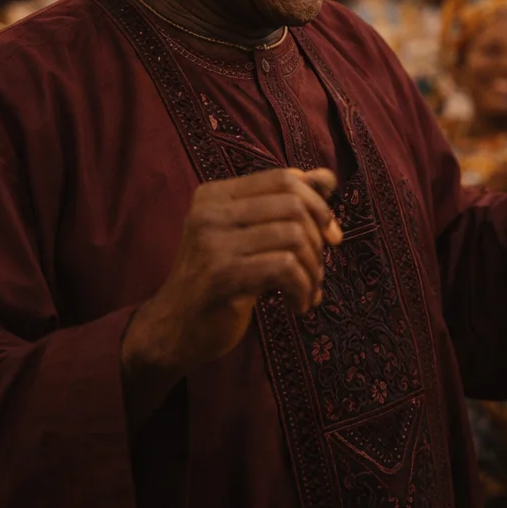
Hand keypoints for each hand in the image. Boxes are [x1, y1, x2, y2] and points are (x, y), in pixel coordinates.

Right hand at [123, 169, 342, 386]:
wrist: (175, 330)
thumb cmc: (220, 280)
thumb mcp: (251, 237)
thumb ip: (285, 206)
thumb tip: (328, 177)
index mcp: (214, 195)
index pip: (283, 179)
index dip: (318, 204)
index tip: (331, 235)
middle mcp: (209, 212)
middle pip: (293, 206)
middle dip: (319, 240)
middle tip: (318, 269)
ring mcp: (212, 243)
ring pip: (293, 236)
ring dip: (313, 270)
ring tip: (308, 291)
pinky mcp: (221, 277)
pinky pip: (285, 268)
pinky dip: (303, 289)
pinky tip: (298, 306)